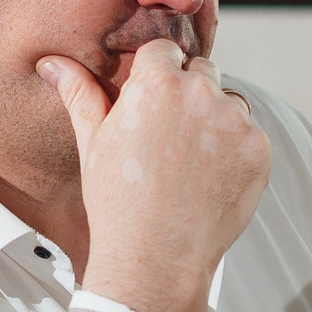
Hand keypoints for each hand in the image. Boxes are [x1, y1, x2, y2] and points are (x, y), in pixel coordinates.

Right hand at [39, 39, 269, 311]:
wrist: (156, 259)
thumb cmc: (116, 203)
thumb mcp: (92, 143)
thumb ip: (79, 93)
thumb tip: (52, 63)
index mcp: (156, 83)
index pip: (164, 51)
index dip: (156, 77)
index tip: (149, 107)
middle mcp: (200, 93)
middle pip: (202, 71)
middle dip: (188, 94)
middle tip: (168, 140)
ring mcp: (235, 121)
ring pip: (229, 103)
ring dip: (215, 121)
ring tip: (189, 164)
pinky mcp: (259, 150)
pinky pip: (250, 136)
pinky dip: (235, 152)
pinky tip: (209, 181)